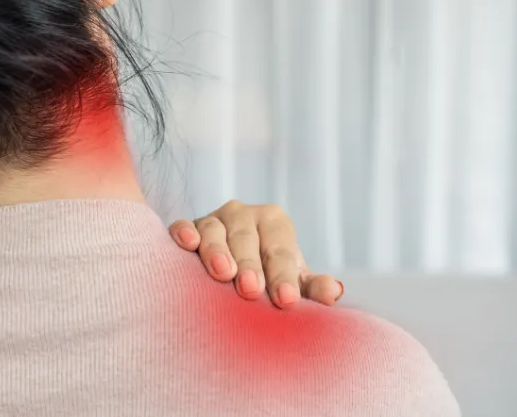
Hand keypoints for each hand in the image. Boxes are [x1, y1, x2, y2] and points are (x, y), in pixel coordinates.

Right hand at [169, 200, 343, 308]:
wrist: (235, 268)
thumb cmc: (269, 274)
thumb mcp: (292, 280)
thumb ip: (312, 287)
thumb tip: (333, 292)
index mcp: (273, 222)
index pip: (279, 249)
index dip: (283, 275)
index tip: (286, 301)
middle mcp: (243, 215)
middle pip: (246, 238)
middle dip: (249, 264)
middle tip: (252, 290)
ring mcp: (213, 220)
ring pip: (213, 230)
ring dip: (217, 251)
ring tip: (223, 273)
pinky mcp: (188, 228)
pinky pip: (183, 226)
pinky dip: (184, 233)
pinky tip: (187, 244)